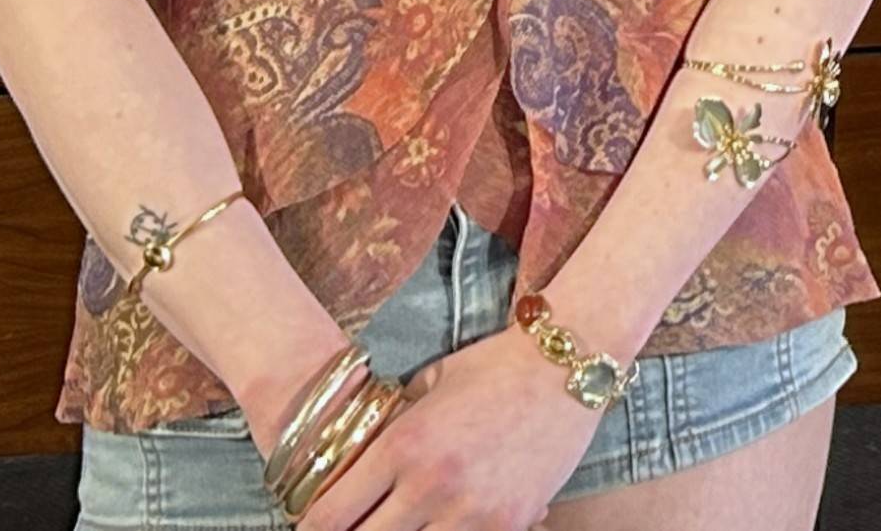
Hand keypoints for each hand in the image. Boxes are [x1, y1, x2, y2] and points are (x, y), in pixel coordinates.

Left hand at [296, 330, 600, 530]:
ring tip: (403, 523)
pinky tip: (439, 525)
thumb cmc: (493, 367)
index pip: (328, 517)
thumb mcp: (426, 386)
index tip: (315, 527)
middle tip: (358, 526)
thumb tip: (356, 462)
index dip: (311, 530)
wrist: (569, 367)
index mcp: (402, 445)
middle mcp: (431, 484)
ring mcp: (472, 510)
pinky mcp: (509, 523)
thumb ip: (390, 428)